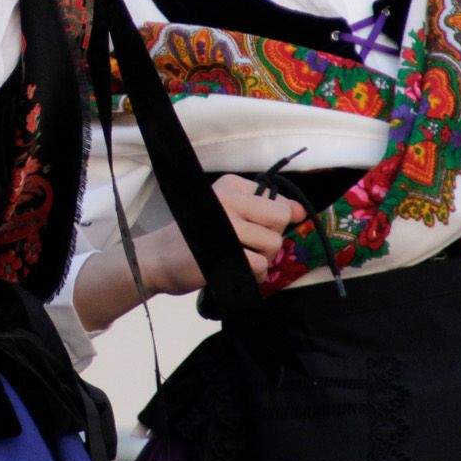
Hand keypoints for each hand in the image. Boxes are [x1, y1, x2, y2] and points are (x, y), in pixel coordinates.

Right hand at [73, 175, 306, 330]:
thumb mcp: (226, 211)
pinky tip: (238, 272)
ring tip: (242, 260)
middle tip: (250, 246)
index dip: (277, 222)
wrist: (158, 258)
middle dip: (271, 239)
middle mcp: (227, 199)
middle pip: (280, 219)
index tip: (259, 230)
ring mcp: (225, 225)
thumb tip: (301, 212)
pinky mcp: (223, 252)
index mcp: (230, 186)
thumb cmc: (197, 235)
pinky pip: (259, 265)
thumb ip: (263, 209)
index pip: (279, 201)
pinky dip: (254, 275)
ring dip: (264, 260)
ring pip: (272, 244)